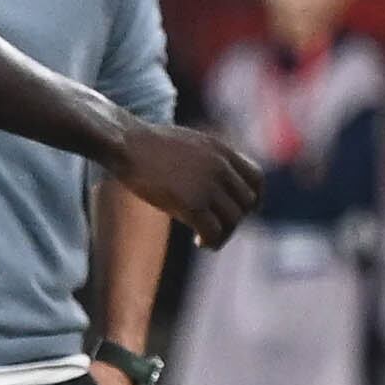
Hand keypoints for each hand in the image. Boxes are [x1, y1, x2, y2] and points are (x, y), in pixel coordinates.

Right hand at [113, 121, 261, 248]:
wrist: (127, 144)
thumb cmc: (149, 145)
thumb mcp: (190, 143)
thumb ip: (210, 159)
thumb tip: (217, 182)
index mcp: (221, 151)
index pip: (257, 179)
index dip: (254, 200)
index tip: (242, 212)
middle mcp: (220, 167)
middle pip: (246, 203)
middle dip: (234, 220)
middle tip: (215, 227)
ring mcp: (207, 185)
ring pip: (233, 221)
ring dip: (222, 235)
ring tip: (204, 238)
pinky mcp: (192, 204)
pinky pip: (214, 232)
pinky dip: (210, 242)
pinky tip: (198, 241)